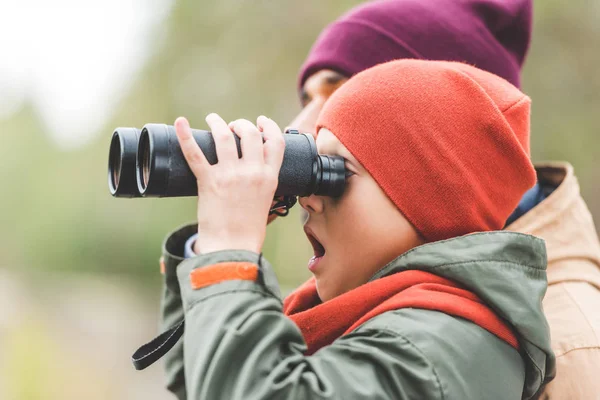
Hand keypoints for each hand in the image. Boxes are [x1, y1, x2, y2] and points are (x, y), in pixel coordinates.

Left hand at [174, 114, 284, 253]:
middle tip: (233, 126)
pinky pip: (195, 153)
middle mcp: (252, 172)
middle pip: (250, 133)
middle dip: (242, 124)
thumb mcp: (266, 203)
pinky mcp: (208, 181)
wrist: (232, 247)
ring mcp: (230, 175)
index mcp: (270, 177)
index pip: (276, 142)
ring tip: (214, 120)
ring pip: (224, 136)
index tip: (261, 121)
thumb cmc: (248, 231)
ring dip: (218, 123)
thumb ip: (264, 186)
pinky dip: (185, 136)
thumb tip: (258, 177)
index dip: (269, 127)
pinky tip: (181, 122)